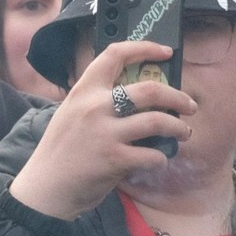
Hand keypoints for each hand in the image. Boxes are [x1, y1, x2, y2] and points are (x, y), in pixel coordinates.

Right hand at [8, 38, 194, 219]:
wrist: (45, 187)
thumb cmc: (61, 150)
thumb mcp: (71, 113)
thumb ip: (97, 101)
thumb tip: (137, 95)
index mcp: (83, 91)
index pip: (115, 55)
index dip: (144, 48)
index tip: (165, 52)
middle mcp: (94, 107)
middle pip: (149, 89)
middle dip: (177, 97)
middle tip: (189, 105)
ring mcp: (105, 133)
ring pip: (157, 121)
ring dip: (178, 128)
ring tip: (184, 133)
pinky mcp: (114, 159)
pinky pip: (152, 154)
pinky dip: (161, 157)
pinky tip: (159, 159)